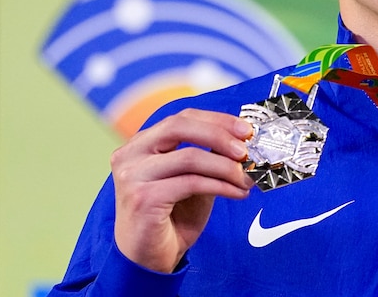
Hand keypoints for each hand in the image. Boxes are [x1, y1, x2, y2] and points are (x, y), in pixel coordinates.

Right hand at [111, 109, 253, 272]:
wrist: (148, 259)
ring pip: (189, 156)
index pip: (182, 117)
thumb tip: (246, 142)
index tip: (245, 129)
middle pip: (180, 126)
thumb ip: (209, 157)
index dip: (217, 120)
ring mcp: (133, 175)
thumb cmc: (171, 217)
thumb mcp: (193, 179)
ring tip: (247, 178)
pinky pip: (191, 183)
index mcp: (141, 143)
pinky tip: (238, 192)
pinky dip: (221, 186)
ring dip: (225, 166)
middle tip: (246, 149)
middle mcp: (130, 154)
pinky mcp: (142, 198)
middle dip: (219, 134)